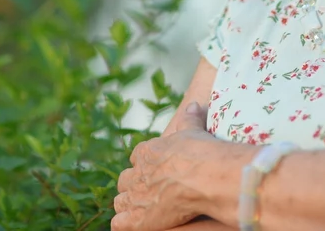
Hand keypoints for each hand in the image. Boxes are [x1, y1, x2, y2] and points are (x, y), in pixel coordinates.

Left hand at [112, 102, 219, 230]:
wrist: (204, 176)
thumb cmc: (200, 152)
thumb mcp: (193, 130)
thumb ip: (189, 119)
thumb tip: (193, 105)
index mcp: (146, 152)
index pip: (137, 158)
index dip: (145, 165)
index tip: (156, 170)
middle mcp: (136, 174)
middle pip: (125, 180)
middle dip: (134, 186)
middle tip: (150, 193)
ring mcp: (135, 197)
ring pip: (120, 202)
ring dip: (129, 206)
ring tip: (144, 211)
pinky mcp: (137, 219)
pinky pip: (119, 224)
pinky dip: (125, 225)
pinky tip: (138, 225)